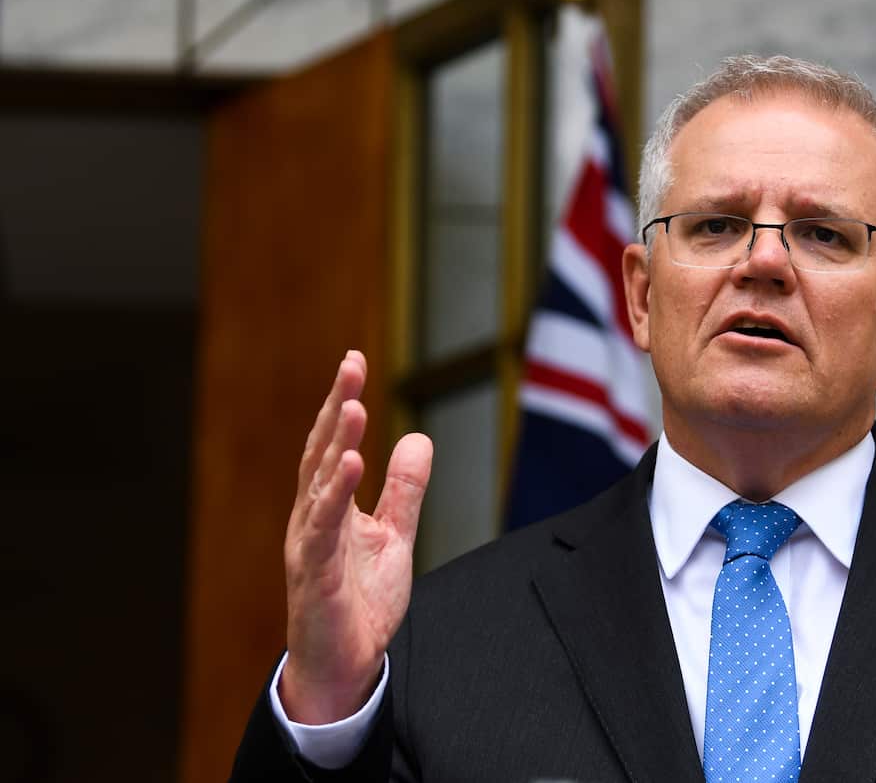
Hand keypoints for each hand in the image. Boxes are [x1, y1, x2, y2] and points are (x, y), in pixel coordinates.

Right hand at [278, 350, 432, 722]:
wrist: (345, 665)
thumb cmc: (359, 602)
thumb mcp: (394, 537)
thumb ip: (403, 491)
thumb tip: (417, 438)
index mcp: (329, 506)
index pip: (334, 444)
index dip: (342, 401)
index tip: (354, 359)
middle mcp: (312, 517)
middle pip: (322, 451)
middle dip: (336, 405)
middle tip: (351, 364)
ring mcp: (309, 543)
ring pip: (320, 483)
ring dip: (336, 442)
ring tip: (352, 403)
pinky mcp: (314, 573)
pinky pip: (324, 527)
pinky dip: (336, 494)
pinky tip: (350, 464)